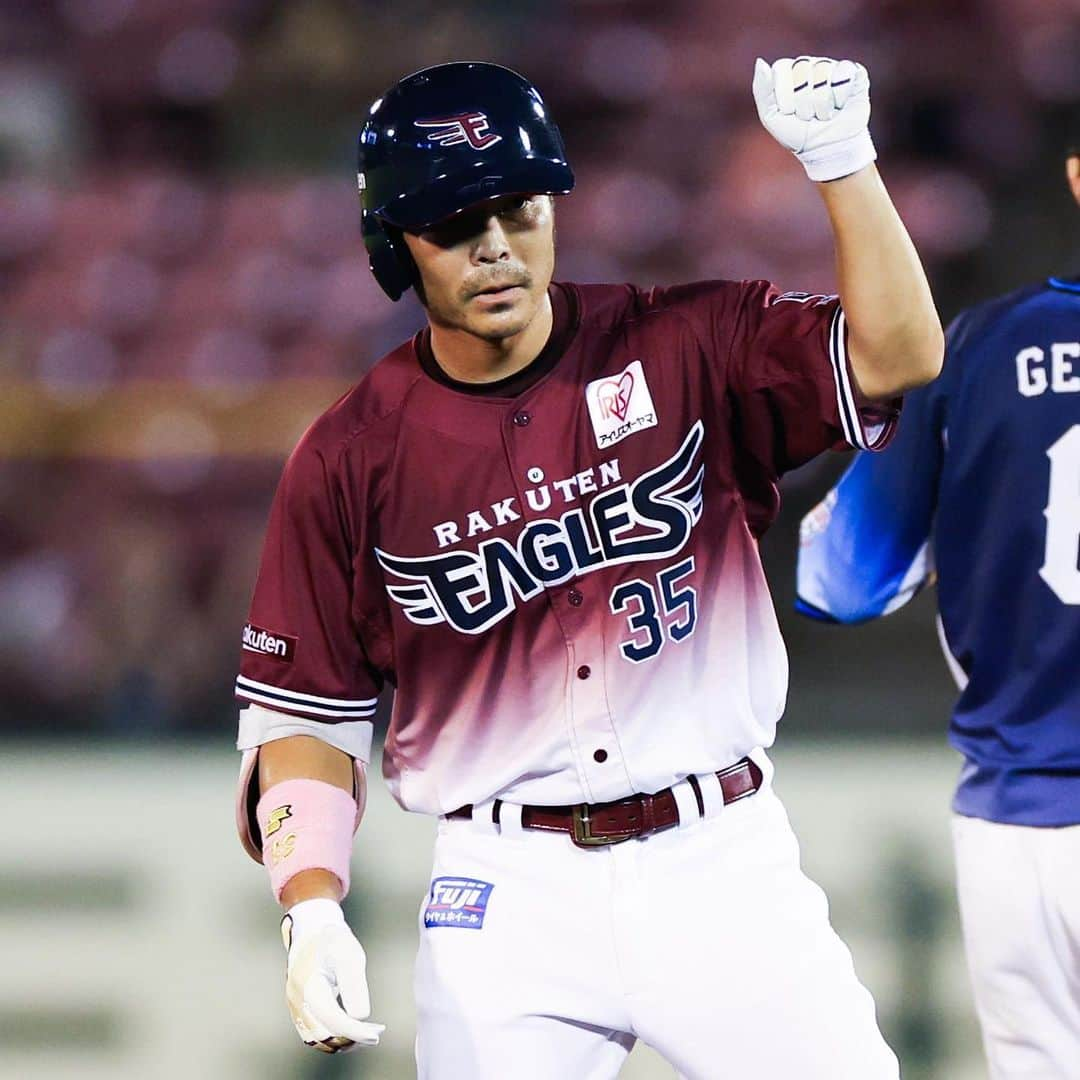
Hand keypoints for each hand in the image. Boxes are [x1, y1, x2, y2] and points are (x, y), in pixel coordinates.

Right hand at [281, 898, 384, 1052]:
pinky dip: (333, 1035)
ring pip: (316, 1038)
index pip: (332, 1020)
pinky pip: (313, 1032)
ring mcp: (295, 1005)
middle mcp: (297, 999)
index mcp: (309, 985)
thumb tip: (360, 1017)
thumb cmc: (333, 940)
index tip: (376, 1034)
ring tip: (368, 1033)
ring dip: (342, 1041)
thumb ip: (354, 985)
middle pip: (323, 1035)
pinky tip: (353, 1028)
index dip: (355, 1031)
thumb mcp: (349, 955)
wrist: (312, 929)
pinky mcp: (299, 1007)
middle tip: (376, 1032)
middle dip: (351, 1038)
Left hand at [752, 56, 875, 181]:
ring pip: (823, 75)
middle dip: (803, 104)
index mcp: (787, 71)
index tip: (789, 112)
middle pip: (802, 72)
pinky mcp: (852, 72)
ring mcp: (830, 66)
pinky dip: (840, 97)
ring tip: (823, 114)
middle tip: (808, 116)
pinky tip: (840, 105)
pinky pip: (844, 75)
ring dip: (822, 105)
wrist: (827, 149)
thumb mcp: (771, 118)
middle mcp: (808, 64)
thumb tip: (760, 62)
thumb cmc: (797, 134)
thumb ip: (762, 90)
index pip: (781, 69)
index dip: (785, 97)